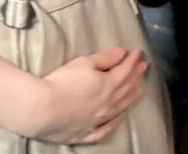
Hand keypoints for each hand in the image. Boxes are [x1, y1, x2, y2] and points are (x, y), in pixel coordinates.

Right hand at [23, 47, 147, 143]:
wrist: (43, 110)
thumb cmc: (62, 82)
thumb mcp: (83, 63)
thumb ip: (104, 58)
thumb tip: (122, 53)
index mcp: (108, 86)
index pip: (124, 71)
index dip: (132, 60)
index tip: (137, 53)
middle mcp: (107, 105)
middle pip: (125, 89)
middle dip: (135, 76)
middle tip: (144, 68)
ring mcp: (97, 121)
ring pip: (119, 109)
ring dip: (130, 99)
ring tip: (139, 91)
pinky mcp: (85, 134)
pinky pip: (104, 130)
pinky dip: (113, 124)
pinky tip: (117, 120)